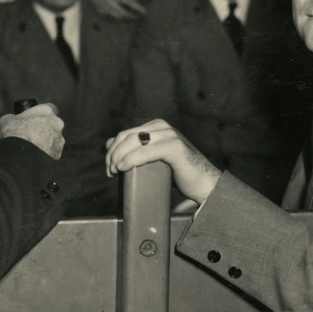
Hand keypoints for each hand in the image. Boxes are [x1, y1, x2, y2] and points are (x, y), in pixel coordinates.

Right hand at [0, 102, 64, 159]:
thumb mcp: (7, 120)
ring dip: (47, 142)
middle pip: (53, 124)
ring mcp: (59, 138)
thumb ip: (13, 118)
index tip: (36, 119)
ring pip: (54, 139)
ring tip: (34, 148)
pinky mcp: (58, 153)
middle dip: (46, 129)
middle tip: (34, 135)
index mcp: (46, 111)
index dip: (42, 114)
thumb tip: (11, 120)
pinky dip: (47, 154)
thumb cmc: (14, 133)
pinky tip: (36, 156)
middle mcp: (57, 123)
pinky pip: (53, 152)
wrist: (20, 154)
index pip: (50, 108)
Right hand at [84, 0, 144, 19]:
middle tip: (137, 17)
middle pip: (124, 13)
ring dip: (125, 17)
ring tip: (129, 17)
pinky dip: (116, 15)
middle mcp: (113, 3)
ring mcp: (107, 8)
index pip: (130, 3)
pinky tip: (118, 14)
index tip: (144, 11)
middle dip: (131, 16)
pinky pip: (111, 15)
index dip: (138, 8)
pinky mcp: (102, 11)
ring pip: (118, 16)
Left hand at [105, 119, 221, 203]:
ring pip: (134, 141)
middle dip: (113, 154)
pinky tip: (123, 167)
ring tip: (114, 171)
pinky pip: (146, 151)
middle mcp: (162, 127)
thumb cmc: (178, 174)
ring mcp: (169, 135)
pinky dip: (131, 159)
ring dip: (118, 156)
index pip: (125, 134)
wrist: (204, 184)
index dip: (112, 149)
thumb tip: (109, 144)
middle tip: (109, 172)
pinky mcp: (174, 147)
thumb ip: (136, 149)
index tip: (108, 167)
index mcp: (156, 127)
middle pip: (127, 137)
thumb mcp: (153, 159)